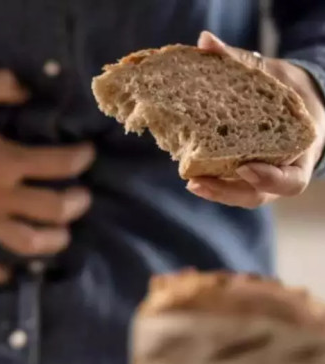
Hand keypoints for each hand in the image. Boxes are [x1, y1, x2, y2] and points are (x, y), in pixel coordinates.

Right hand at [0, 69, 94, 282]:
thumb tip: (27, 89)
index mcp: (5, 161)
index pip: (58, 163)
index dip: (80, 158)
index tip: (87, 155)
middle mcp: (1, 196)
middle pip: (52, 209)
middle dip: (76, 204)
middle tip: (81, 198)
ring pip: (27, 242)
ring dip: (51, 242)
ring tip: (62, 236)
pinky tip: (7, 276)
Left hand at [186, 31, 324, 207]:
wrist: (294, 102)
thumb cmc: (289, 91)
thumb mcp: (274, 76)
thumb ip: (243, 63)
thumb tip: (205, 42)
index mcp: (300, 152)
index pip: (290, 180)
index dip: (269, 178)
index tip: (244, 167)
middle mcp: (282, 170)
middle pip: (257, 194)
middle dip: (227, 192)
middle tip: (196, 182)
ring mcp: (262, 176)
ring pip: (241, 194)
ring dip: (215, 190)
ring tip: (190, 181)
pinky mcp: (244, 174)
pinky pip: (230, 183)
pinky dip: (212, 178)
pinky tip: (189, 169)